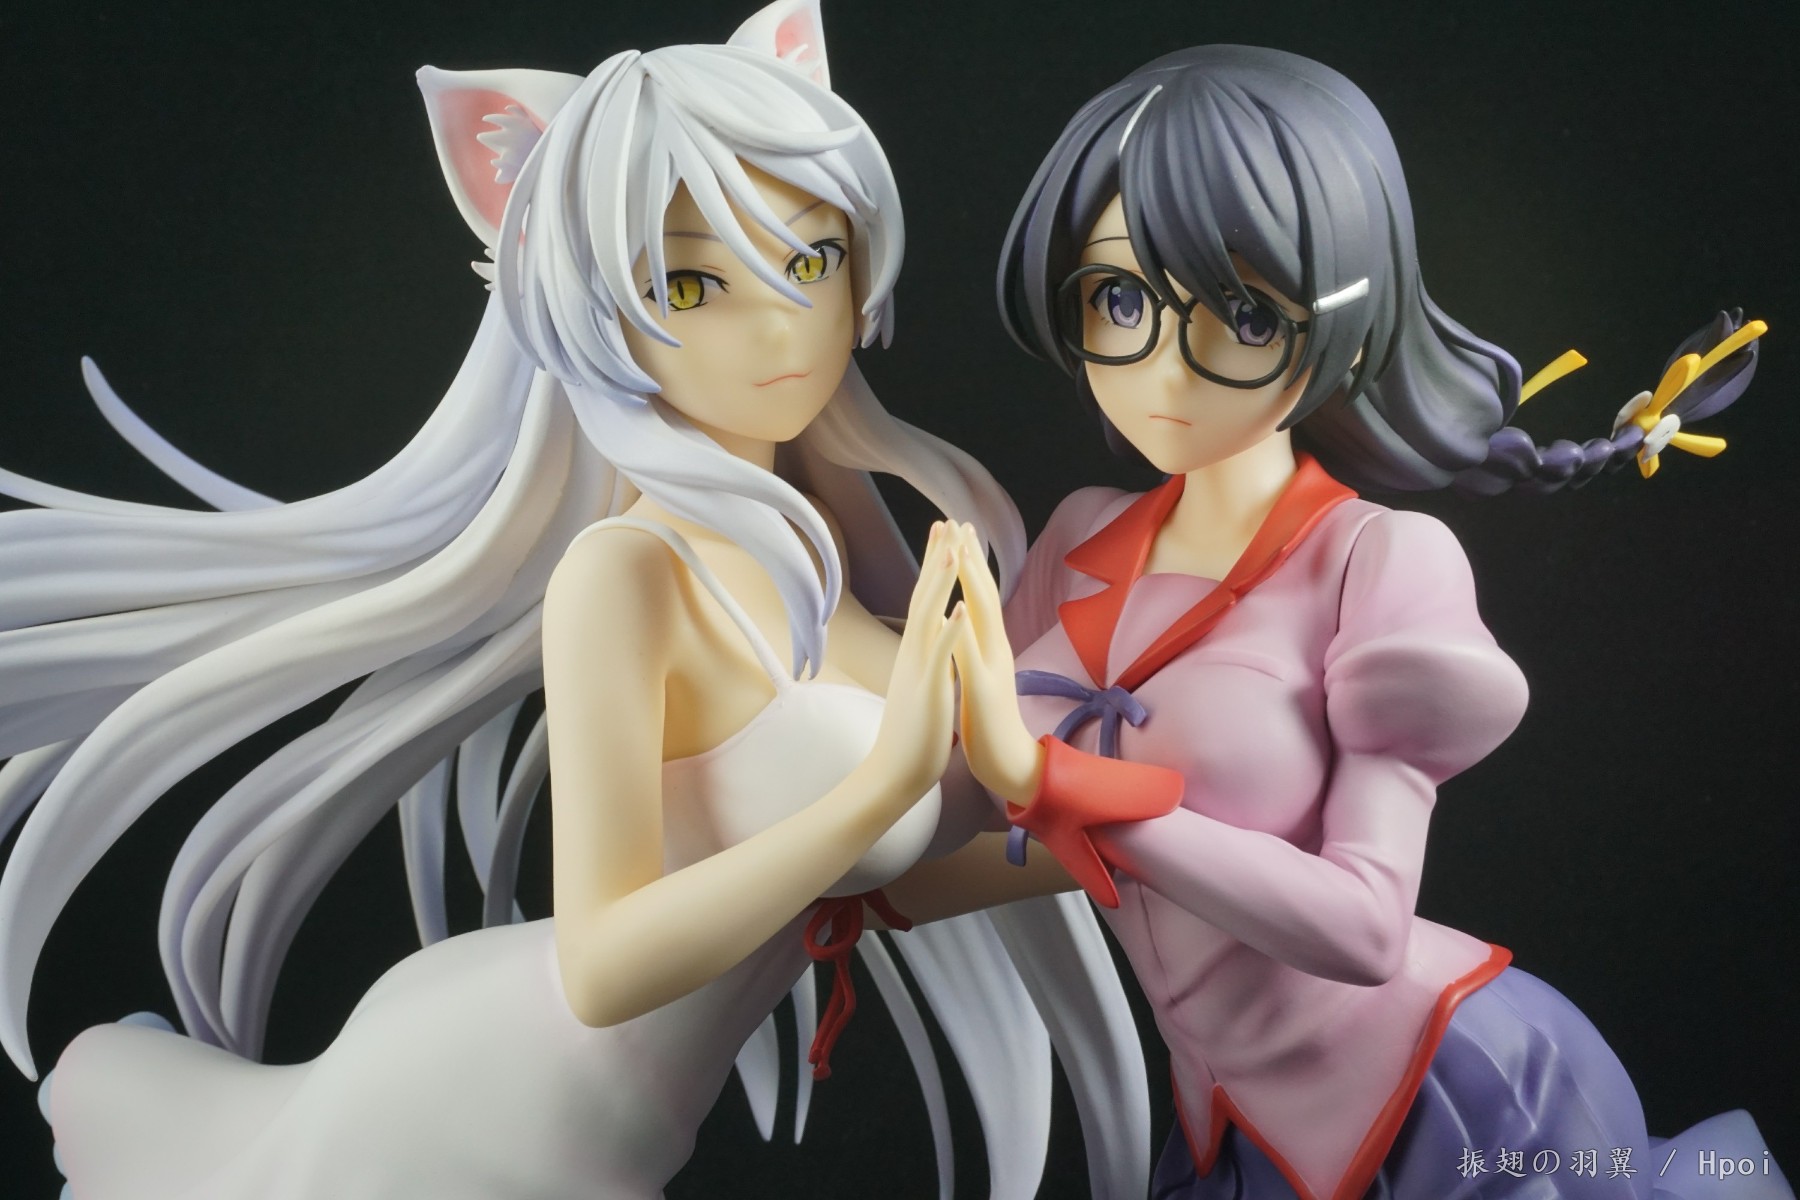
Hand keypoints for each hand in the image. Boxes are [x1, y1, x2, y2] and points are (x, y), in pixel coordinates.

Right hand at [867, 522, 966, 801]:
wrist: (893, 774)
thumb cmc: (910, 734)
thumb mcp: (921, 685)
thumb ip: (927, 658)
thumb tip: (934, 635)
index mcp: (916, 652)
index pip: (926, 600)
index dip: (935, 566)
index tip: (944, 534)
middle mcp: (914, 653)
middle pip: (924, 596)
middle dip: (936, 558)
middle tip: (945, 521)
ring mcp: (918, 670)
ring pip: (929, 618)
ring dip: (941, 583)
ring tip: (952, 549)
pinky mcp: (927, 691)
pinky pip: (940, 656)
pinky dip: (951, 631)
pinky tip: (960, 608)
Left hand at [947, 523, 1042, 806]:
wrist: (1012, 767)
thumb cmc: (990, 725)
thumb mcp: (978, 679)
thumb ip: (974, 652)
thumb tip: (964, 627)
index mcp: (989, 648)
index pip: (978, 597)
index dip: (967, 564)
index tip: (955, 532)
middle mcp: (995, 651)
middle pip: (984, 595)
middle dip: (971, 557)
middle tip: (960, 520)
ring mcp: (993, 669)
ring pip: (983, 617)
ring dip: (973, 580)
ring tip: (964, 547)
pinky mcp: (985, 692)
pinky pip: (973, 656)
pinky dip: (966, 631)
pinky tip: (958, 609)